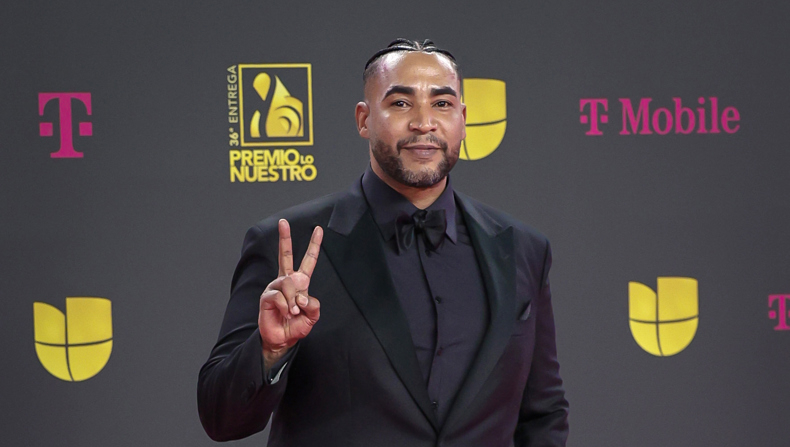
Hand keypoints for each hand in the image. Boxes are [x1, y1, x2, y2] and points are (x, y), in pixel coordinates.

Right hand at [259, 219, 322, 366]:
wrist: (282, 340)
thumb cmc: (296, 326)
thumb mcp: (312, 316)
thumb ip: (313, 305)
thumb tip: (302, 296)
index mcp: (300, 283)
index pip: (308, 261)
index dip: (314, 245)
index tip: (319, 229)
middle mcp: (286, 281)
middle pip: (285, 255)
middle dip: (285, 238)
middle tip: (283, 222)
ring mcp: (275, 287)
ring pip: (287, 284)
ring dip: (292, 301)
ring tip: (292, 312)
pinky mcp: (266, 296)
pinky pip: (279, 296)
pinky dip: (285, 306)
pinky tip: (284, 313)